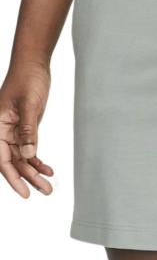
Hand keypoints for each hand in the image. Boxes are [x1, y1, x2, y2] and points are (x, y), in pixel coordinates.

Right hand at [0, 61, 53, 197]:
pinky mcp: (24, 129)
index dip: (13, 177)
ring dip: (35, 172)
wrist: (33, 66)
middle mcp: (2, 132)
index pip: (2, 159)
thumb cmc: (27, 80)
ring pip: (22, 158)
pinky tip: (48, 170)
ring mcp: (14, 132)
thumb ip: (28, 130)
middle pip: (13, 162)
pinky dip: (38, 160)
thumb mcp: (29, 105)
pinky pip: (29, 149)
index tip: (25, 193)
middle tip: (45, 191)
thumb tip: (29, 154)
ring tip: (49, 187)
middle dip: (28, 178)